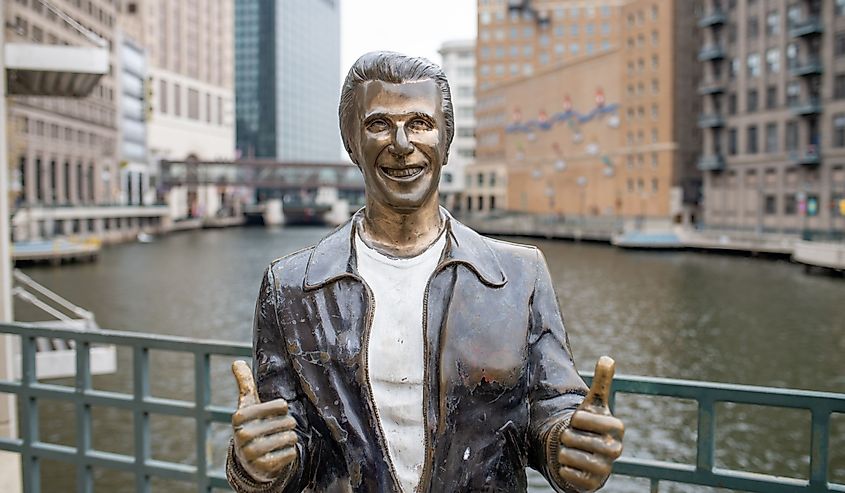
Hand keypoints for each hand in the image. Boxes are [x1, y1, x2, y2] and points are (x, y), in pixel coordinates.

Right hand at [231, 360, 298, 482]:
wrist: (249, 461)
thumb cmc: (253, 425)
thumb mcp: (248, 406)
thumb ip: (245, 384)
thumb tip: (236, 362)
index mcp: (240, 417)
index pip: (281, 405)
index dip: (282, 409)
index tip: (274, 413)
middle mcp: (243, 435)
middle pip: (289, 422)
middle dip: (287, 425)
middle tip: (275, 430)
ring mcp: (253, 453)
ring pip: (291, 438)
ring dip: (289, 439)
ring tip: (277, 441)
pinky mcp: (264, 467)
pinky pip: (291, 453)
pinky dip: (289, 453)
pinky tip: (277, 454)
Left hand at [557, 356, 623, 491]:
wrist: (583, 453)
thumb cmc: (588, 425)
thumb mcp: (593, 403)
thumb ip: (602, 382)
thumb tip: (608, 357)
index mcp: (616, 429)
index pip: (591, 420)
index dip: (579, 418)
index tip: (577, 419)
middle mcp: (615, 450)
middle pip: (580, 440)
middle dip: (569, 436)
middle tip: (570, 436)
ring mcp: (605, 469)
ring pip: (573, 457)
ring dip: (563, 451)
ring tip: (568, 449)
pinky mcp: (593, 484)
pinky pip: (570, 475)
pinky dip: (563, 468)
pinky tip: (567, 464)